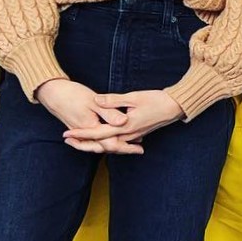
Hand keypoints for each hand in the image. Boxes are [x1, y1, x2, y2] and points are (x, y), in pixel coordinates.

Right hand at [34, 79, 136, 154]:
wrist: (52, 93)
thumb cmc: (72, 94)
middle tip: (138, 150)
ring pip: (100, 145)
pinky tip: (110, 136)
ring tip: (129, 144)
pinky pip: (93, 140)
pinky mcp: (78, 127)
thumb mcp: (93, 101)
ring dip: (114, 145)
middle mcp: (86, 134)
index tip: (141, 148)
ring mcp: (80, 132)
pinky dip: (104, 141)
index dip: (128, 147)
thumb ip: (109, 112)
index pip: (112, 144)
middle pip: (107, 147)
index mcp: (92, 128)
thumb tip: (124, 122)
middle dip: (123, 149)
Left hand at [61, 90, 185, 154]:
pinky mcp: (136, 134)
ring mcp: (132, 136)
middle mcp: (127, 135)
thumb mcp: (134, 97)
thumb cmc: (157, 100)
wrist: (175, 108)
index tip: (66, 134)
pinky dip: (105, 141)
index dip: (81, 133)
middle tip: (66, 139)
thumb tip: (97, 100)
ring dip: (93, 142)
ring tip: (78, 139)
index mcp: (125, 126)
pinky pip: (117, 141)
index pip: (98, 133)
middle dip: (82, 142)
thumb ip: (114, 100)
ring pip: (108, 143)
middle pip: (100, 143)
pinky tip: (100, 137)